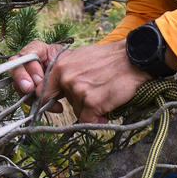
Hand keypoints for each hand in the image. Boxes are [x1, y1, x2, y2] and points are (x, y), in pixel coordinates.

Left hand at [12, 40, 150, 123]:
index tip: (55, 105)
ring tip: (105, 93)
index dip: (48, 101)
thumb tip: (59, 86)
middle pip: (66, 103)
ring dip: (91, 108)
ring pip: (78, 111)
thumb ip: (67, 71)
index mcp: (61, 67)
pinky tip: (107, 108)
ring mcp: (79, 91)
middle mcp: (66, 79)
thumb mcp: (81, 57)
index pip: (42, 92)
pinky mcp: (92, 103)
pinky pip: (89, 121)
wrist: (134, 58)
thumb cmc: (110, 58)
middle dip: (79, 102)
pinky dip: (98, 119)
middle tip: (95, 92)